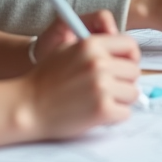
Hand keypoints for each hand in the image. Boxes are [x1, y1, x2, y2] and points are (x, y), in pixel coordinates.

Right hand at [18, 11, 140, 139]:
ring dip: (120, 100)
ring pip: (133, 93)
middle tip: (107, 89)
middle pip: (134, 71)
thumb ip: (95, 46)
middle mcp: (99, 63)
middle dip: (123, 81)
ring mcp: (101, 86)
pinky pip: (125, 112)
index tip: (124, 66)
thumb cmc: (45, 80)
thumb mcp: (67, 49)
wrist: (26, 107)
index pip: (130, 45)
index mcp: (91, 44)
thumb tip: (122, 53)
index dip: (130, 57)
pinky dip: (114, 116)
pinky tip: (96, 114)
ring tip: (99, 101)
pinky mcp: (102, 109)